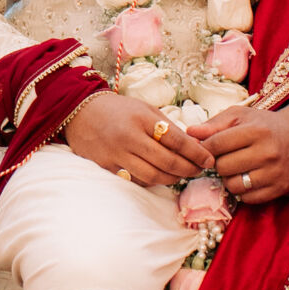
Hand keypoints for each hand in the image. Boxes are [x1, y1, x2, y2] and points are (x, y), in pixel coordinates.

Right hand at [64, 89, 216, 188]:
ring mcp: (116, 155)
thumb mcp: (144, 108)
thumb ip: (167, 126)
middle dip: (189, 169)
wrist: (79, 113)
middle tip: (199, 169)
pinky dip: (152, 181)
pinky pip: (136, 181)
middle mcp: (129, 138)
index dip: (196, 152)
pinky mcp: (107, 168)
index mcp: (142, 119)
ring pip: (153, 177)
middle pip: (168, 162)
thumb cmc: (117, 109)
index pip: (177, 140)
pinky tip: (160, 176)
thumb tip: (193, 145)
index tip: (209, 159)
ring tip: (182, 174)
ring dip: (173, 179)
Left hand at [196, 99, 288, 204]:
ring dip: (229, 178)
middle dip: (219, 163)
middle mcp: (268, 152)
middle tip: (226, 157)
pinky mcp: (280, 188)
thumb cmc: (263, 124)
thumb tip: (190, 133)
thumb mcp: (239, 116)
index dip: (205, 147)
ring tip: (236, 168)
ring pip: (233, 185)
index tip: (206, 148)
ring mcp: (275, 173)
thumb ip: (214, 124)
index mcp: (256, 131)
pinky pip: (248, 198)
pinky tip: (247, 177)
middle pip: (223, 167)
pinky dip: (243, 190)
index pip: (216, 144)